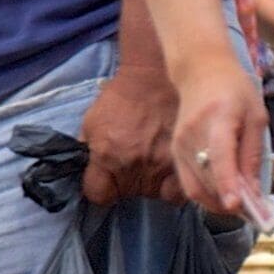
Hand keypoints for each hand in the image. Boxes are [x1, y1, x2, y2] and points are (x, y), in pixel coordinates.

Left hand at [82, 61, 185, 204]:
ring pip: (154, 193)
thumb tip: (89, 171)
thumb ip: (88, 150)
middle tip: (134, 164)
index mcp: (107, 157)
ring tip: (154, 166)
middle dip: (128, 183)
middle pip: (129, 194)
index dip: (101, 188)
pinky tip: (172, 175)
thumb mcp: (91, 122)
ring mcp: (161, 166)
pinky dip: (174, 187)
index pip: (98, 195)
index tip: (106, 180)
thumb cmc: (121, 99)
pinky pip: (178, 192)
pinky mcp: (184, 162)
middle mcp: (134, 166)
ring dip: (152, 184)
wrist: (155, 78)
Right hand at [163, 59, 269, 222]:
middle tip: (252, 213)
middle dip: (227, 201)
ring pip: (194, 186)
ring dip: (217, 203)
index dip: (227, 182)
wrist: (201, 72)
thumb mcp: (256, 118)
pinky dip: (206, 195)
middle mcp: (193, 135)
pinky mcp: (174, 152)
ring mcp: (179, 145)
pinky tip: (223, 196)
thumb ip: (253, 154)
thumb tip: (253, 190)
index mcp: (219, 120)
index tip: (237, 205)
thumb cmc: (236, 92)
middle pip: (206, 178)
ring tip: (242, 207)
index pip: (220, 156)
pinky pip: (187, 182)